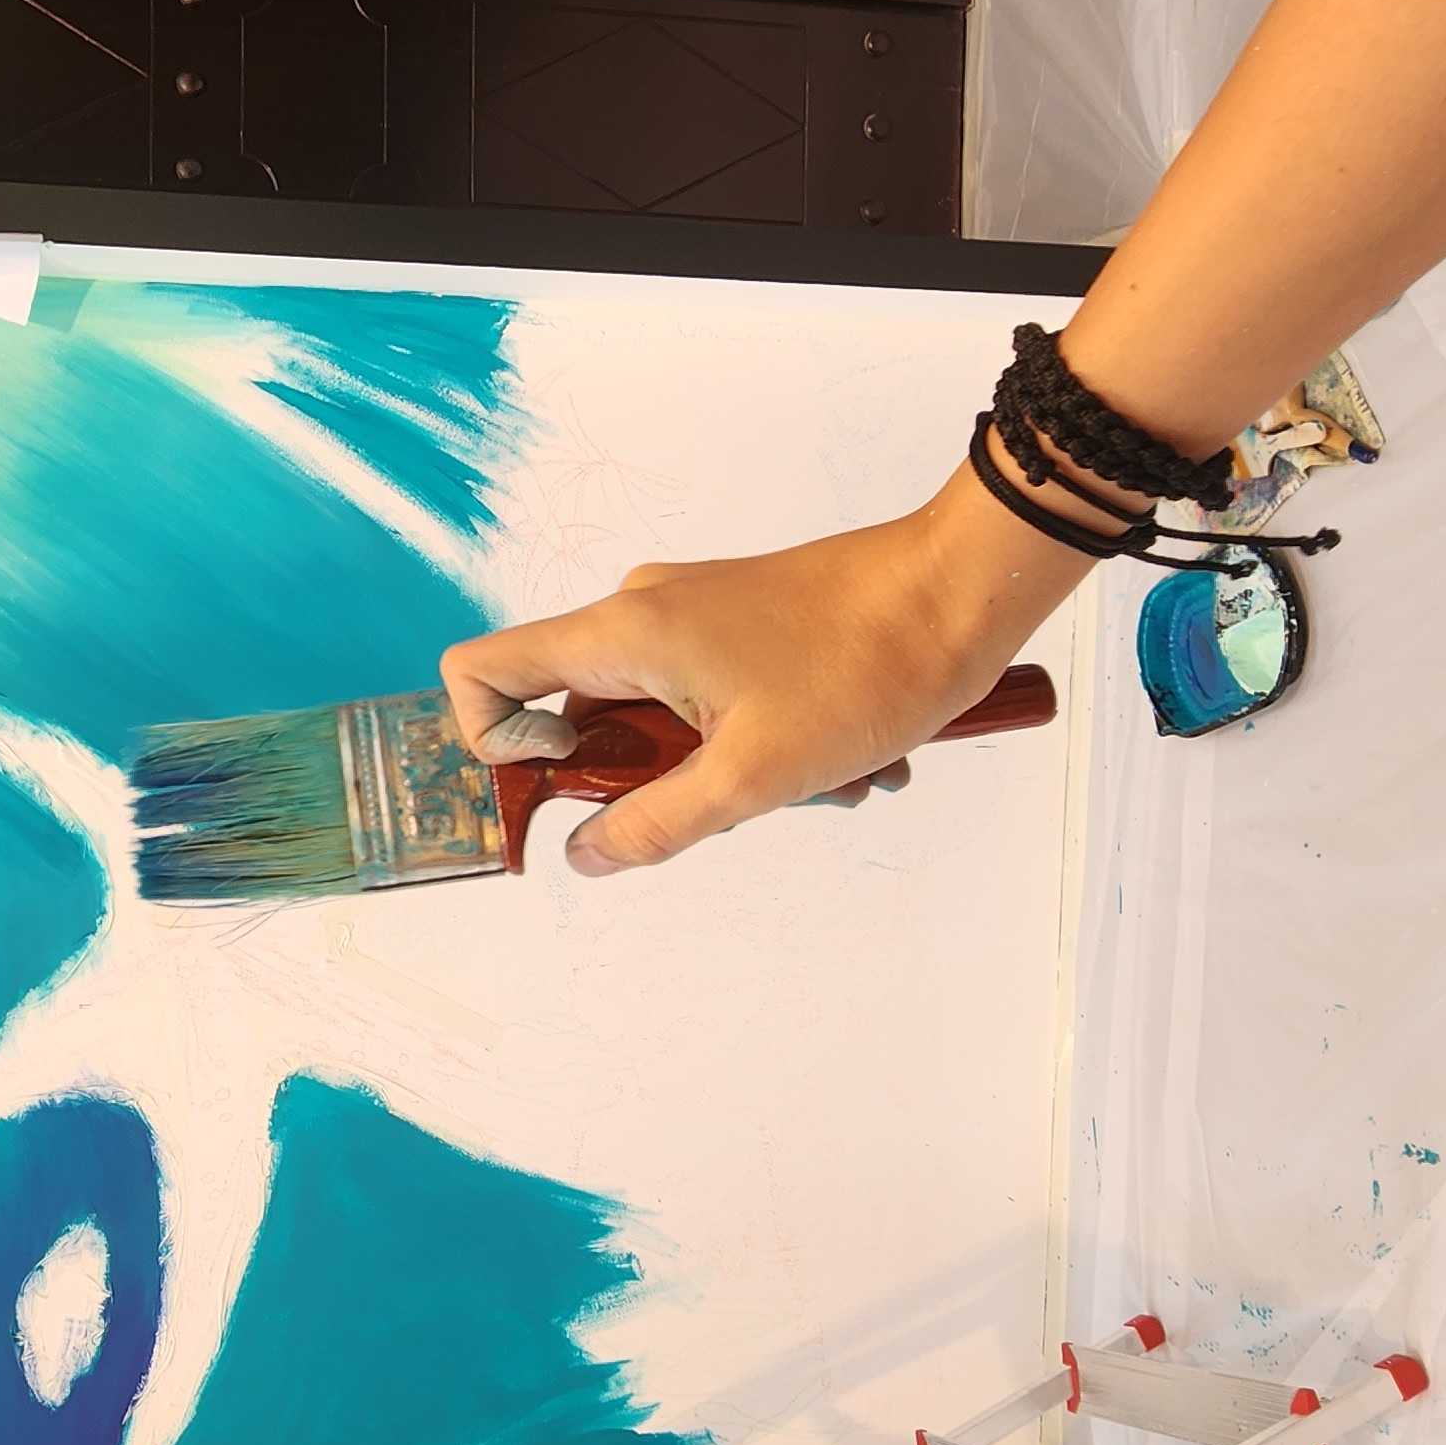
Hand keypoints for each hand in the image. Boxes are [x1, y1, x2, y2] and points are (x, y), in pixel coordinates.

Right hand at [439, 463, 1096, 873]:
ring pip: (656, 717)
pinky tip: (827, 759)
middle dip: (644, 780)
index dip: (494, 746)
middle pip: (580, 714)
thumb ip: (655, 823)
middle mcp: (643, 611)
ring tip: (806, 779)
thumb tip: (585, 855)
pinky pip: (705, 697)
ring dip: (715, 770)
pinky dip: (750, 742)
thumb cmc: (867, 664)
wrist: (961, 589)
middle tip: (726, 798)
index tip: (571, 791)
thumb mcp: (753, 776)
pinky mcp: (738, 620)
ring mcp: (693, 613)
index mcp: (623, 631)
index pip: (484, 673)